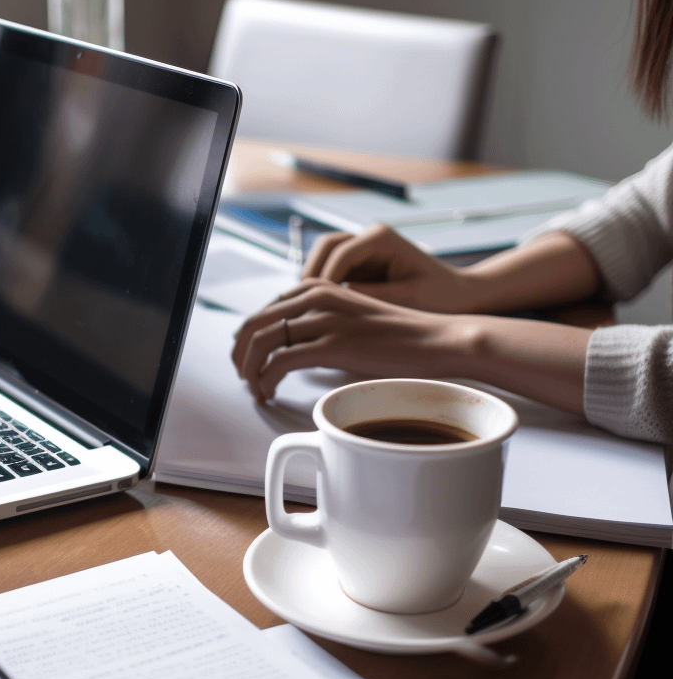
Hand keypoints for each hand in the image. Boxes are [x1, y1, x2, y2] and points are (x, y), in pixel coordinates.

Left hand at [232, 280, 457, 402]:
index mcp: (319, 286)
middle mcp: (317, 296)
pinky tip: (269, 392)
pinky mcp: (333, 344)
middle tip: (244, 378)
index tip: (250, 361)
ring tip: (255, 389)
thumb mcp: (352, 318)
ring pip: (261, 342)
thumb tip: (293, 347)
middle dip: (240, 355)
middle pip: (254, 323)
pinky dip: (266, 380)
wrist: (439, 340)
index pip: (265, 309)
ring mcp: (325, 318)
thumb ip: (321, 324)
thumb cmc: (399, 337)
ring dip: (249, 370)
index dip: (249, 338)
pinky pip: (280, 361)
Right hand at [302, 225, 476, 312]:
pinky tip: (317, 312)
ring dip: (311, 282)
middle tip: (300, 307)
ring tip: (305, 310)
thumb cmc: (442, 298)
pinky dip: (321, 289)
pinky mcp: (360, 265)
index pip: (340, 254)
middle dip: (310, 277)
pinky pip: (331, 272)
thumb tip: (333, 303)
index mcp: (382, 239)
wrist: (459, 297)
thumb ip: (368, 298)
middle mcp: (369, 237)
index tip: (313, 307)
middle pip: (324, 248)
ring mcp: (363, 249)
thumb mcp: (406, 300)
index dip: (323, 281)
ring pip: (322, 258)